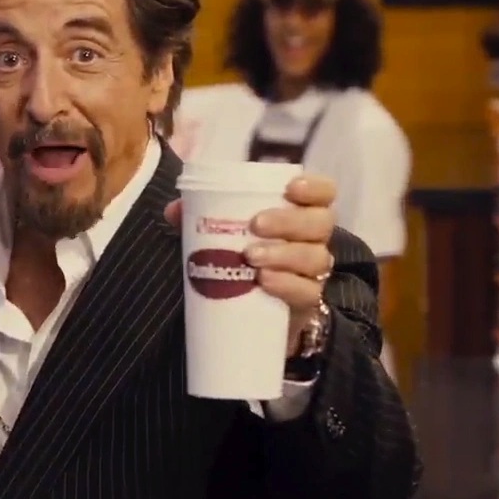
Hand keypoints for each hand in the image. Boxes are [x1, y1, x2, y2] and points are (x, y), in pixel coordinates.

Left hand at [164, 173, 335, 355]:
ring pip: (315, 257)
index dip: (315, 187)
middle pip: (320, 223)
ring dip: (283, 254)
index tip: (290, 188)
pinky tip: (264, 282)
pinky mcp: (307, 301)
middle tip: (256, 224)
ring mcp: (313, 272)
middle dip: (289, 221)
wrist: (250, 310)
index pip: (324, 193)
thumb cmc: (240, 257)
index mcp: (299, 213)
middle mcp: (313, 239)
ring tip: (251, 257)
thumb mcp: (219, 234)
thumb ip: (199, 218)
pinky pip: (308, 292)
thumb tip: (174, 210)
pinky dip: (286, 284)